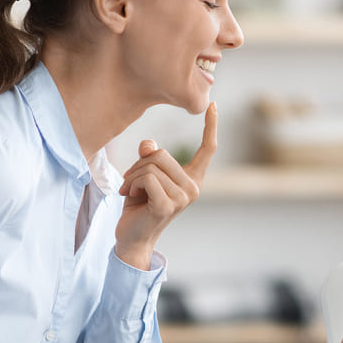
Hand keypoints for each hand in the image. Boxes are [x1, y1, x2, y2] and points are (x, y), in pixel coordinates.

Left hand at [114, 103, 217, 268]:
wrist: (131, 237)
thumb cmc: (139, 205)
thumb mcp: (145, 175)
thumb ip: (150, 157)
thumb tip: (149, 145)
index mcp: (192, 179)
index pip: (207, 149)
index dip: (210, 126)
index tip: (213, 105)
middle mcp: (193, 188)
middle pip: (162, 155)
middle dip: (139, 165)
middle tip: (132, 182)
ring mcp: (183, 198)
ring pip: (151, 166)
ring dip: (132, 176)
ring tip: (130, 192)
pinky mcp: (168, 205)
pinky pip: (147, 178)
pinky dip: (132, 184)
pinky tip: (129, 197)